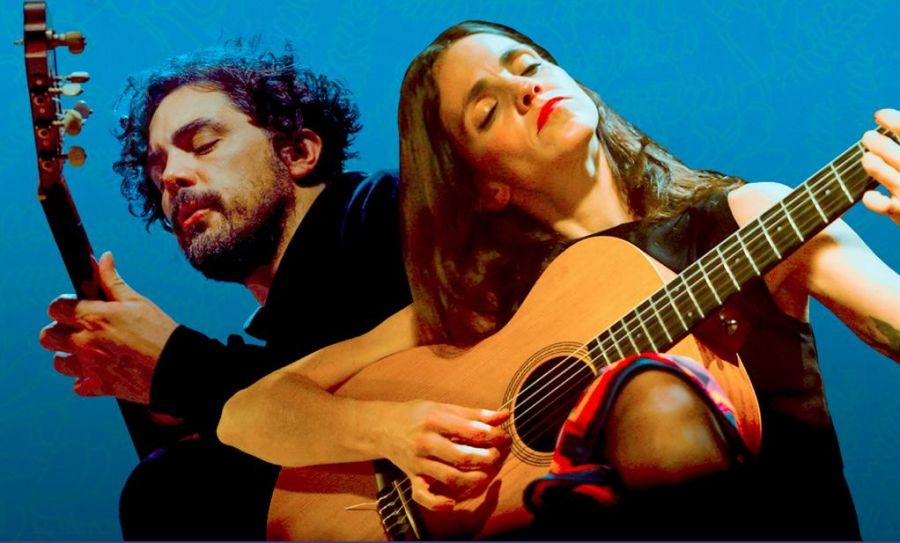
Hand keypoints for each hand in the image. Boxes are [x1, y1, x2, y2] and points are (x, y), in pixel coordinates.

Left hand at [38, 251, 177, 403]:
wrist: (176, 367)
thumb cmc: (159, 332)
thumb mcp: (137, 301)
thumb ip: (112, 281)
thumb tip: (102, 258)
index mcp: (92, 318)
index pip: (55, 307)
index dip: (65, 305)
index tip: (78, 307)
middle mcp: (84, 343)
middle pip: (48, 336)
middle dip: (60, 330)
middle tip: (80, 329)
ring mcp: (89, 367)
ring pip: (59, 362)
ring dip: (69, 355)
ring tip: (89, 351)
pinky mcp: (98, 387)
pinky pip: (77, 386)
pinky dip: (85, 380)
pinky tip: (100, 372)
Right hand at [380, 400, 510, 510]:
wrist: (382, 427)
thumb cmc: (417, 415)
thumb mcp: (442, 408)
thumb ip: (473, 414)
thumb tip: (504, 415)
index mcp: (434, 420)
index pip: (468, 430)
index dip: (491, 435)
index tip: (504, 436)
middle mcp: (425, 442)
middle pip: (460, 455)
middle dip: (484, 458)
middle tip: (497, 456)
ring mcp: (418, 462)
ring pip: (448, 476)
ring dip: (470, 479)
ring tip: (485, 475)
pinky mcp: (411, 477)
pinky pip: (423, 495)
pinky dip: (437, 503)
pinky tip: (452, 502)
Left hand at [861, 108, 899, 224]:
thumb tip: (888, 120)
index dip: (893, 121)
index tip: (880, 115)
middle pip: (894, 152)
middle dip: (878, 142)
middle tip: (867, 137)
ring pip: (881, 172)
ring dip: (872, 163)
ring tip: (867, 158)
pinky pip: (879, 203)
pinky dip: (871, 198)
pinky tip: (868, 194)